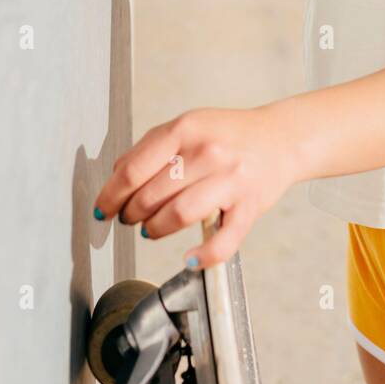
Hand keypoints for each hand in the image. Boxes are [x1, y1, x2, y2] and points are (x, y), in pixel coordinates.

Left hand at [93, 104, 300, 267]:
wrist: (281, 139)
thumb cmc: (229, 135)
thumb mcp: (189, 125)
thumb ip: (152, 146)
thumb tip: (116, 176)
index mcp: (187, 128)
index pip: (134, 169)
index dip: (111, 195)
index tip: (103, 209)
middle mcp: (209, 152)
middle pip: (151, 195)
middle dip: (131, 214)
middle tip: (130, 218)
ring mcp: (231, 180)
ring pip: (178, 215)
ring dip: (155, 229)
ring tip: (151, 229)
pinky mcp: (249, 207)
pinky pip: (223, 241)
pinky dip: (203, 256)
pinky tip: (189, 257)